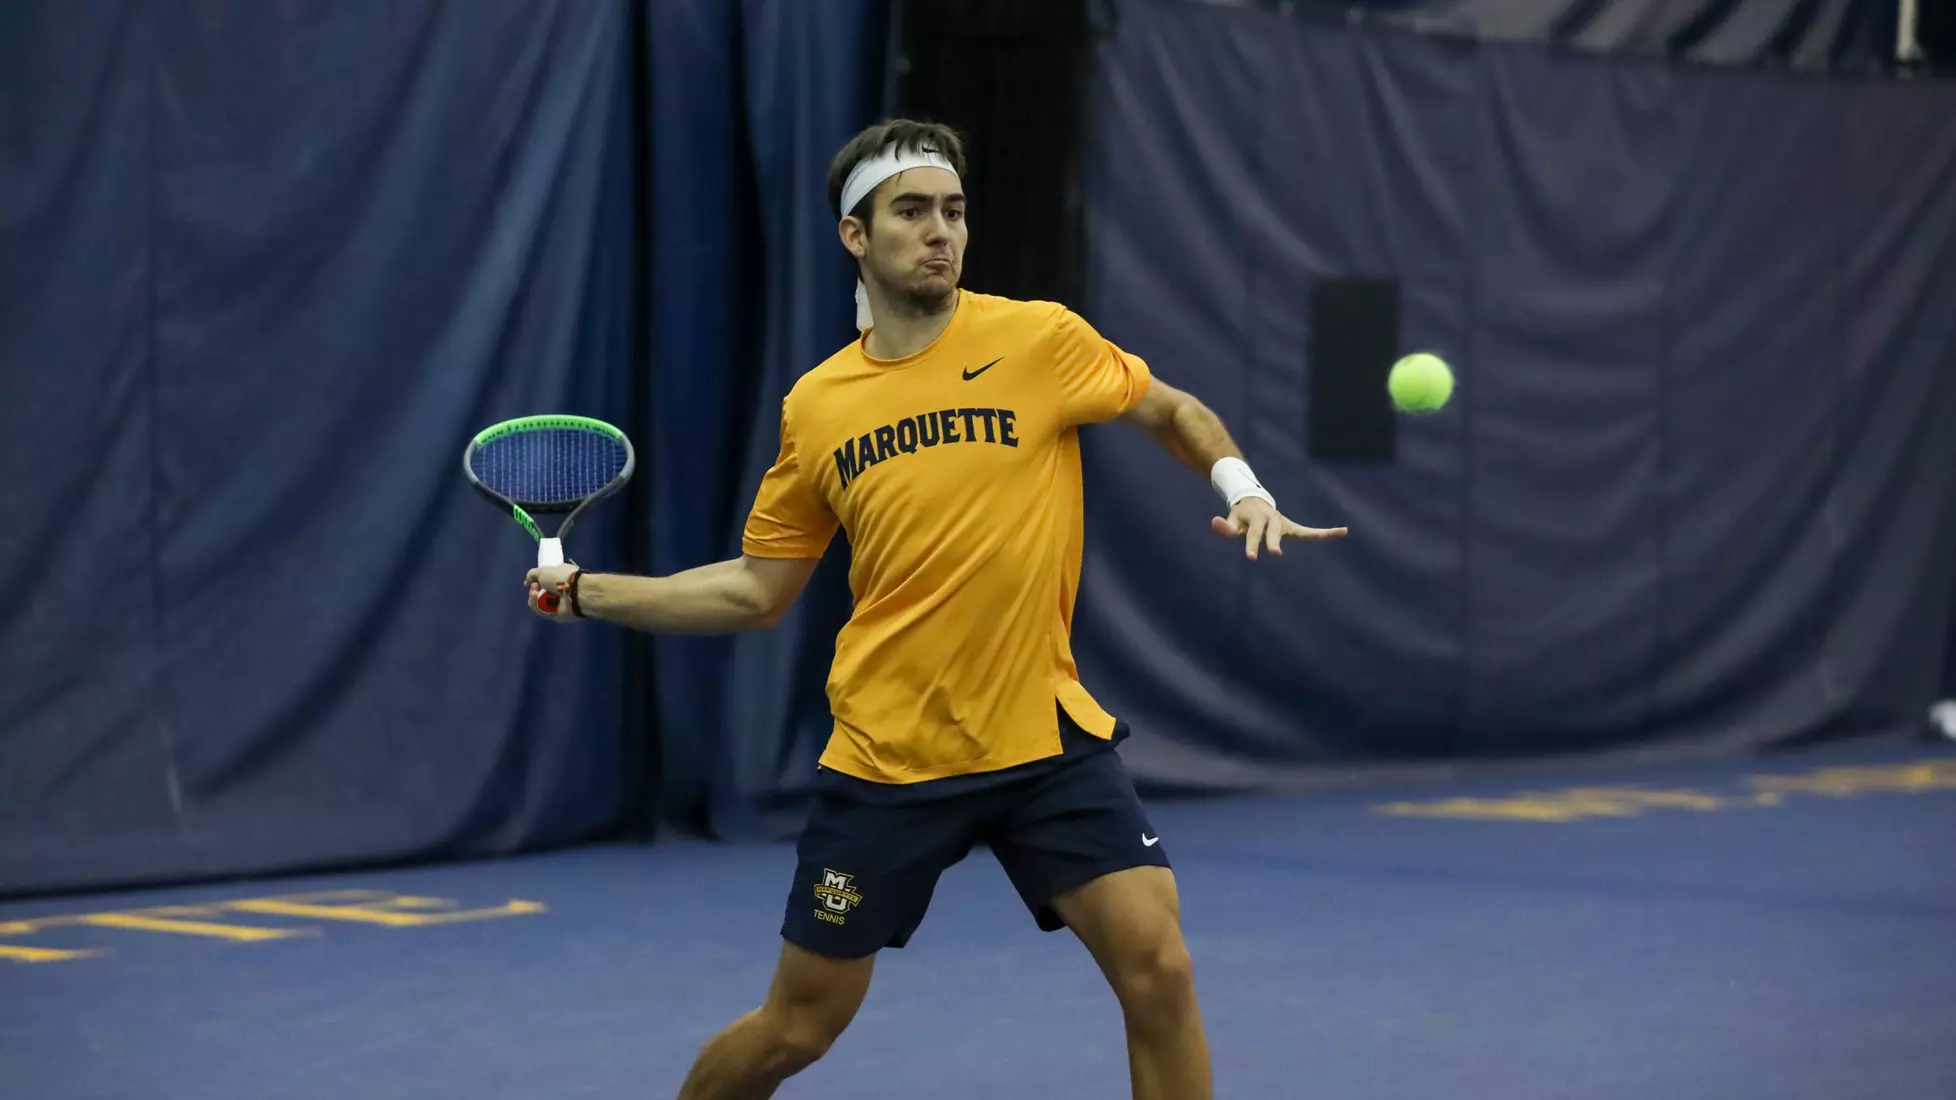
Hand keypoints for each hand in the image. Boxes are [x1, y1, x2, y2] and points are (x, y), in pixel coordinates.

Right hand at [524, 563, 580, 619]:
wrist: (575, 592)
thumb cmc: (561, 578)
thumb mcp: (543, 570)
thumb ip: (532, 574)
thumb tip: (527, 581)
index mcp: (561, 576)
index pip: (547, 580)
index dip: (537, 581)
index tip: (532, 580)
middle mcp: (561, 590)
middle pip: (541, 593)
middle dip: (534, 589)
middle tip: (535, 586)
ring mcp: (559, 603)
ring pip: (539, 603)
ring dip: (533, 598)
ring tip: (534, 593)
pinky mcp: (556, 615)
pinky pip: (542, 612)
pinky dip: (536, 605)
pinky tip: (535, 598)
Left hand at [1211, 498, 1346, 559]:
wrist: (1252, 500)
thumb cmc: (1240, 515)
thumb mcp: (1231, 520)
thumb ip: (1225, 526)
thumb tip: (1214, 522)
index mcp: (1256, 519)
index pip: (1253, 534)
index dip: (1251, 545)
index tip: (1251, 557)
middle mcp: (1273, 520)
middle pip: (1275, 532)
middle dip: (1275, 541)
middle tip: (1275, 553)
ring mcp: (1284, 524)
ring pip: (1301, 531)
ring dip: (1318, 534)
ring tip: (1337, 533)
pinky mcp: (1292, 528)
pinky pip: (1310, 532)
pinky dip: (1326, 533)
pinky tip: (1343, 532)